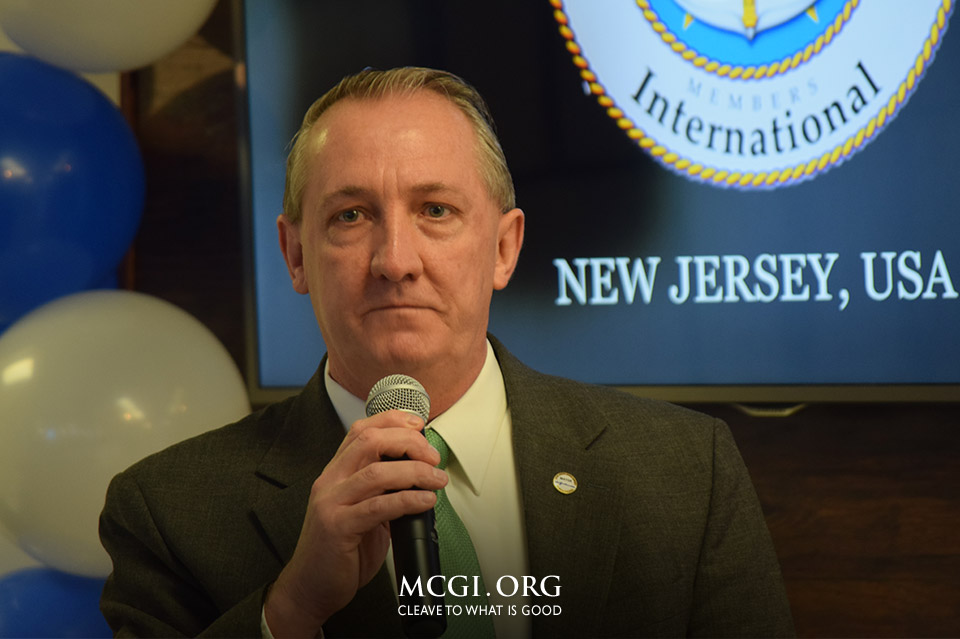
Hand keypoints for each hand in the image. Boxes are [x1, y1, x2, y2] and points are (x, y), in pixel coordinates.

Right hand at [264, 410, 445, 636]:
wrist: (310, 588)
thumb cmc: (339, 550)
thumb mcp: (361, 511)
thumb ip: (382, 491)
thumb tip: (421, 476)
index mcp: (335, 472)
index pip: (361, 430)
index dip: (392, 420)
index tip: (418, 425)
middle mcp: (330, 481)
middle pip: (370, 441)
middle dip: (408, 442)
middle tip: (432, 457)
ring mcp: (331, 503)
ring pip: (377, 472)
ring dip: (415, 472)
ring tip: (437, 480)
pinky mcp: (337, 528)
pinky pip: (379, 507)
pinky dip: (408, 500)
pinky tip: (425, 501)